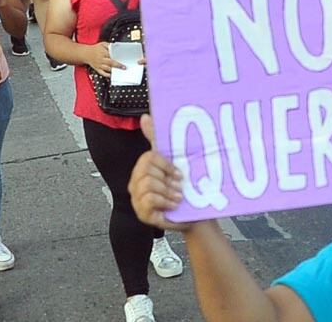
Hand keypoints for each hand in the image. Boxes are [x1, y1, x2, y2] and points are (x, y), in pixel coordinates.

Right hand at [87, 42, 125, 76]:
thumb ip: (109, 45)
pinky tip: (112, 75)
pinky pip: (102, 73)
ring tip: (120, 71)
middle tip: (124, 67)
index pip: (111, 55)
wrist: (85, 54)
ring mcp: (98, 65)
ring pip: (107, 69)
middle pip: (110, 63)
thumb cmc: (95, 48)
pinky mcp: (97, 69)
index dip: (117, 57)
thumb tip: (116, 47)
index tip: (123, 59)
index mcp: (102, 52)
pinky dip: (107, 75)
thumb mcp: (102, 44)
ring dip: (114, 71)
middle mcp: (100, 59)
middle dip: (118, 65)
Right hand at [128, 114, 194, 231]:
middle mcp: (136, 183)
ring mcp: (137, 199)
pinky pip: (148, 200)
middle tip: (179, 186)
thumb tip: (145, 116)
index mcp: (142, 169)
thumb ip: (158, 139)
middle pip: (146, 170)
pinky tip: (174, 205)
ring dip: (168, 190)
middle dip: (167, 179)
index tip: (179, 172)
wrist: (195, 215)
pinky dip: (165, 201)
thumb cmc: (184, 188)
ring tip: (178, 196)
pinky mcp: (142, 214)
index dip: (166, 164)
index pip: (148, 157)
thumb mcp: (175, 162)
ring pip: (148, 184)